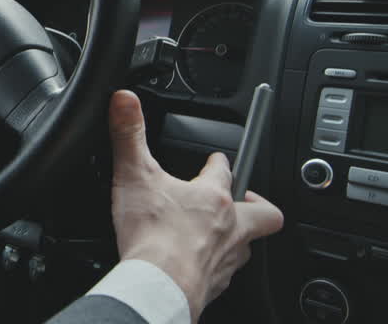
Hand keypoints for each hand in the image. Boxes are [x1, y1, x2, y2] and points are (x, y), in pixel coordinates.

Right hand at [108, 90, 283, 322]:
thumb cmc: (153, 237)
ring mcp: (227, 260)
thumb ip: (129, 135)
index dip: (220, 161)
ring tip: (220, 234)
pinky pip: (226, 274)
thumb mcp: (134, 175)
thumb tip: (125, 100)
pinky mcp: (215, 285)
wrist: (158, 287)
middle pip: (263, 211)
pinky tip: (197, 265)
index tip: (215, 158)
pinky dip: (216, 267)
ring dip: (238, 237)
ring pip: (248, 245)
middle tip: (242, 198)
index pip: (226, 170)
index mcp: (213, 198)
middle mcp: (230, 228)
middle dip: (256, 202)